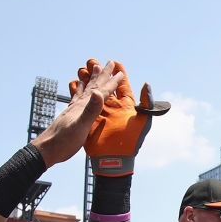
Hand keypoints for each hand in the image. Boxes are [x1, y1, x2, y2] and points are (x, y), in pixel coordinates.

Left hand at [31, 60, 123, 167]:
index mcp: (84, 107)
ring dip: (92, 79)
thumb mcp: (80, 127)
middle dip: (103, 75)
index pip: (101, 92)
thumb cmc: (63, 141)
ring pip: (85, 89)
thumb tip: (97, 92)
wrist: (46, 150)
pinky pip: (76, 98)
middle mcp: (78, 105)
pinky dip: (79, 90)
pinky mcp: (68, 116)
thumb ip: (90, 110)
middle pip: (93, 86)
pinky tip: (78, 86)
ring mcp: (72, 110)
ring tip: (95, 68)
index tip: (120, 72)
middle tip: (110, 62)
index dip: (111, 82)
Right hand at [74, 59, 168, 176]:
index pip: (122, 86)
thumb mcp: (143, 120)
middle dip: (99, 73)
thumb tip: (146, 84)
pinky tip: (74, 84)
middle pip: (105, 85)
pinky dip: (78, 93)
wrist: (114, 160)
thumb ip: (146, 102)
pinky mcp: (88, 120)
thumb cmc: (131, 143)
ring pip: (92, 92)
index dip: (119, 74)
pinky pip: (82, 104)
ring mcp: (99, 113)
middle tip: (92, 61)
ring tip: (82, 69)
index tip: (114, 62)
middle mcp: (112, 108)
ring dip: (87, 80)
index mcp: (125, 106)